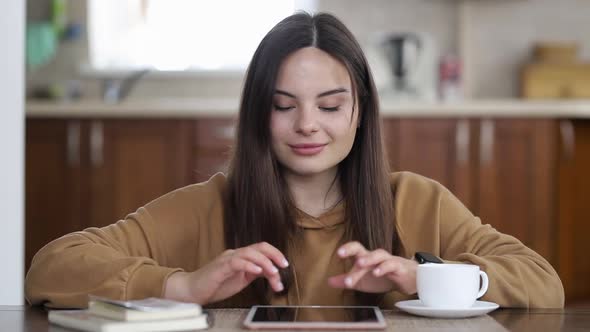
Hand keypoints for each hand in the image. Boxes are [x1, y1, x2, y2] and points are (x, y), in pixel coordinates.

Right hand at [164, 242, 288, 304]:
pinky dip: (249, 266)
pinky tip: (257, 272)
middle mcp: (235, 254)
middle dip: (274, 255)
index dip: (275, 254)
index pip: (261, 249)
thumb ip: (254, 274)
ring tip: (273, 272)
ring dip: (265, 262)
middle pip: (259, 247)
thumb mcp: (241, 280)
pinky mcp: (220, 267)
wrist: (192, 290)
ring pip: (250, 253)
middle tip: (283, 266)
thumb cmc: (215, 285)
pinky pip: (237, 262)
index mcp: (241, 257)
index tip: (284, 265)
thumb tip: (271, 274)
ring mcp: (227, 259)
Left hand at [328, 241, 417, 294]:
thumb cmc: (384, 277)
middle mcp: (375, 257)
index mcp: (366, 259)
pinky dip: (384, 268)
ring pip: (378, 255)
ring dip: (368, 258)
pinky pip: (392, 264)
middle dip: (351, 249)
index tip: (336, 254)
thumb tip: (329, 281)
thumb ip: (347, 280)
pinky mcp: (399, 268)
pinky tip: (377, 273)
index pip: (355, 249)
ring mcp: (388, 261)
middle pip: (362, 249)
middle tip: (340, 253)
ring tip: (359, 263)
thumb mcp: (363, 281)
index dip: (346, 249)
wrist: (409, 279)